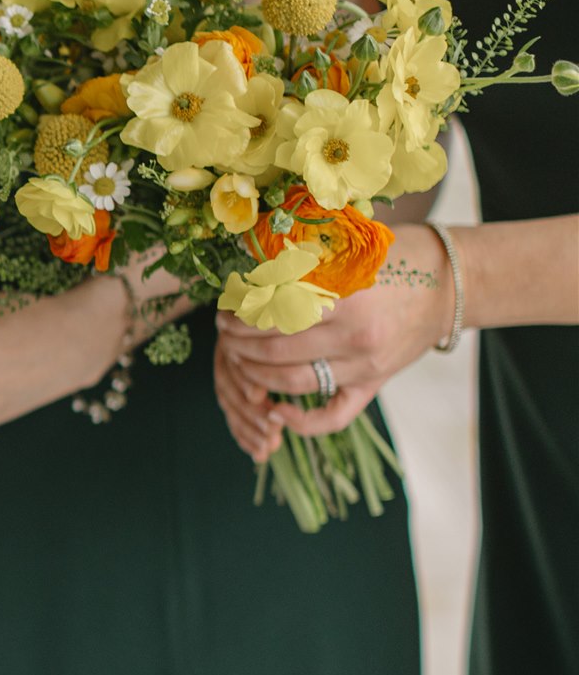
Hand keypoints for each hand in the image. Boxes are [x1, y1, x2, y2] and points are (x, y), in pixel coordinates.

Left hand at [213, 225, 452, 454]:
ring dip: (256, 374)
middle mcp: (356, 339)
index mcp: (347, 300)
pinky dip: (300, 422)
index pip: (276, 314)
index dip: (243, 314)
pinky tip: (274, 411)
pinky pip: (332, 416)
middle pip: (277, 351)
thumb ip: (307, 265)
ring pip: (294, 383)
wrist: (451, 284)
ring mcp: (366, 368)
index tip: (226, 308)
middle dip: (239, 343)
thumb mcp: (351, 252)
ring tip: (237, 359)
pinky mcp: (373, 386)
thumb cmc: (396, 259)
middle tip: (223, 332)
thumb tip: (250, 273)